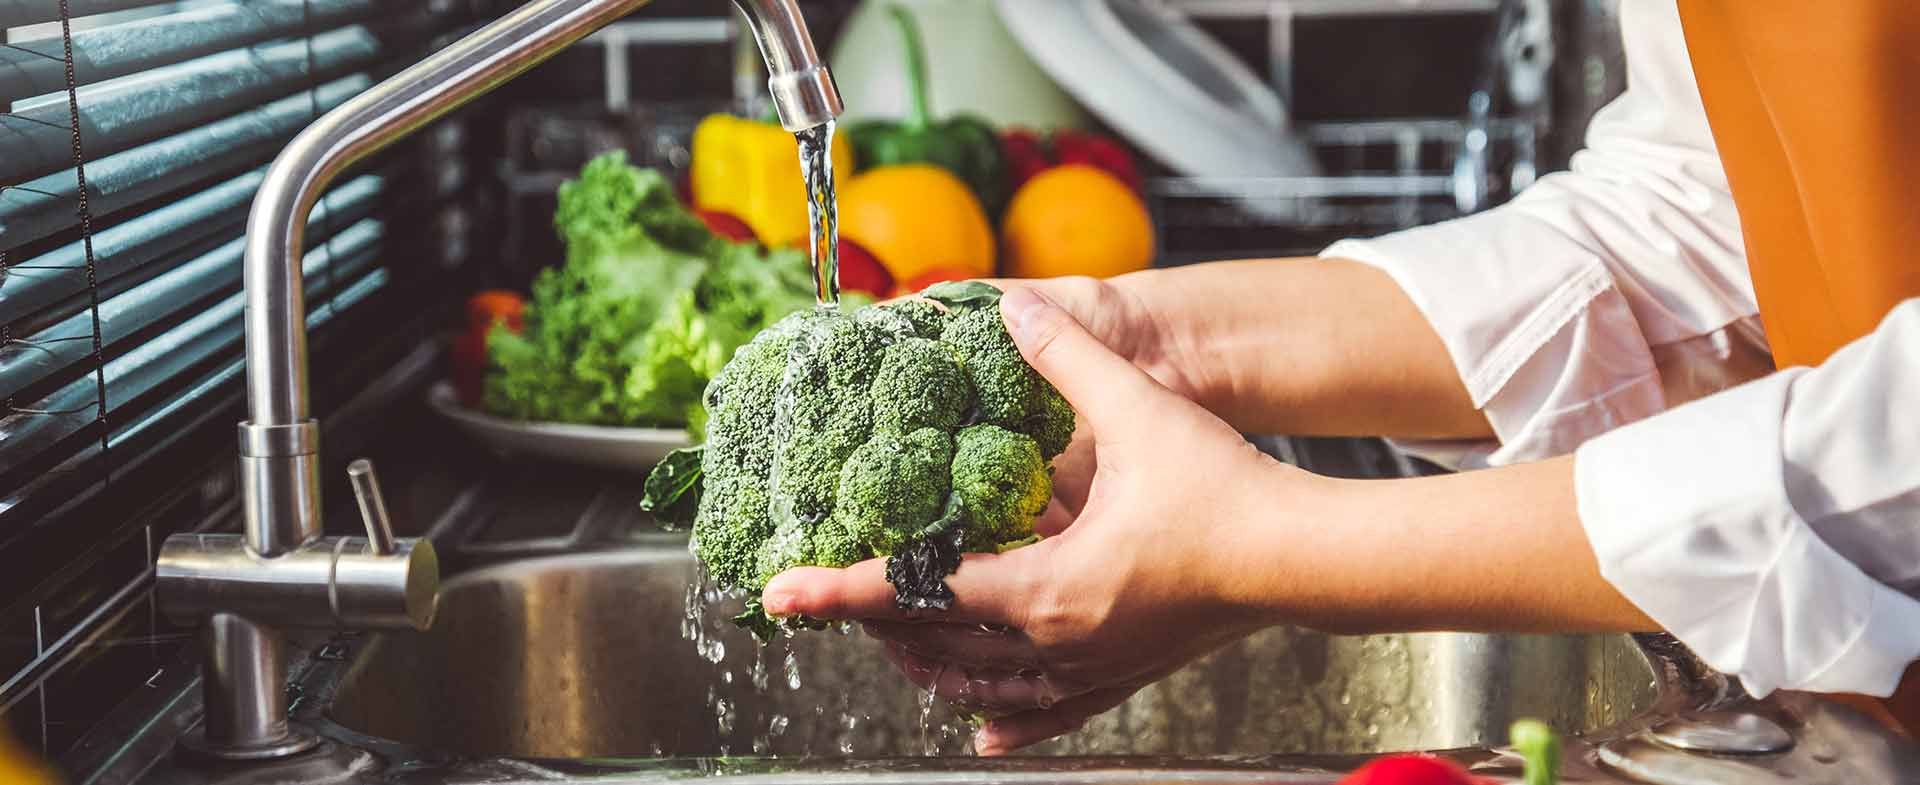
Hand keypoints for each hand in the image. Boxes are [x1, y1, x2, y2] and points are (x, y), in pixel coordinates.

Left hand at [763, 286, 1321, 752]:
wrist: (1305, 559)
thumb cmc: (1226, 495)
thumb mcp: (1136, 413)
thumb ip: (1066, 359)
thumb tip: (1014, 306)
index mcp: (1044, 588)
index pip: (916, 590)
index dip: (840, 590)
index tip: (782, 595)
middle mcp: (1055, 641)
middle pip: (936, 645)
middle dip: (877, 624)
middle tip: (832, 598)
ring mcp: (1088, 667)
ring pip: (982, 688)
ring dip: (930, 666)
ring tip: (894, 645)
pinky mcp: (1122, 675)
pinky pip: (1048, 712)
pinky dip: (1006, 720)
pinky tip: (986, 733)